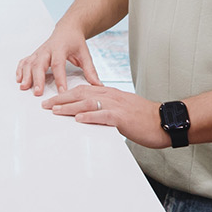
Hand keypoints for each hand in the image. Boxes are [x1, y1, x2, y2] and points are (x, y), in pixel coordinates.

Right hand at [15, 26, 101, 95]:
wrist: (68, 28)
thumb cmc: (75, 41)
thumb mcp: (85, 54)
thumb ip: (90, 71)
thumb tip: (98, 86)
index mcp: (60, 48)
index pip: (58, 65)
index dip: (60, 79)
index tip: (62, 92)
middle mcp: (47, 50)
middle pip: (39, 64)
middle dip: (38, 79)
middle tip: (38, 92)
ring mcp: (39, 52)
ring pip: (30, 63)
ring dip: (26, 75)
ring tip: (24, 87)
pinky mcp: (35, 54)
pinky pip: (25, 61)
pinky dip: (20, 70)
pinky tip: (19, 79)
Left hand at [42, 84, 167, 148]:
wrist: (166, 121)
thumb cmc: (146, 119)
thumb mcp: (123, 111)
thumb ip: (108, 110)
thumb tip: (93, 116)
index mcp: (111, 94)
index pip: (84, 90)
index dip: (66, 93)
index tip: (52, 99)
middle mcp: (111, 96)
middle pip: (81, 93)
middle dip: (61, 98)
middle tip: (45, 104)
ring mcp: (117, 106)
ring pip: (88, 102)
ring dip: (69, 106)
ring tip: (54, 110)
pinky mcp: (122, 117)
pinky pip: (103, 115)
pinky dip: (89, 116)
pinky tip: (78, 118)